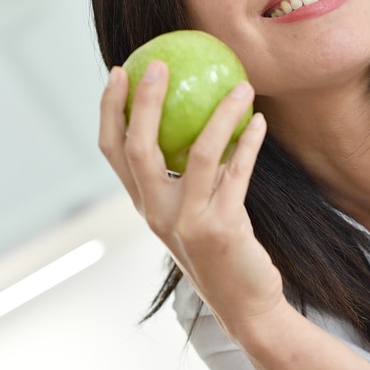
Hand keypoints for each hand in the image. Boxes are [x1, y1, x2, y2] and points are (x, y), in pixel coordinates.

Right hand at [98, 60, 284, 338]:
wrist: (246, 306)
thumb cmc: (222, 251)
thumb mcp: (195, 212)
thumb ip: (191, 175)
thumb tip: (202, 117)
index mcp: (145, 206)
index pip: (113, 152)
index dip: (110, 110)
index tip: (119, 72)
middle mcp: (157, 214)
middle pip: (139, 148)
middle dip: (145, 101)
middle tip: (159, 63)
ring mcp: (187, 223)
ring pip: (198, 153)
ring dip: (222, 113)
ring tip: (241, 85)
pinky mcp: (222, 229)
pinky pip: (237, 172)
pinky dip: (248, 142)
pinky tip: (260, 121)